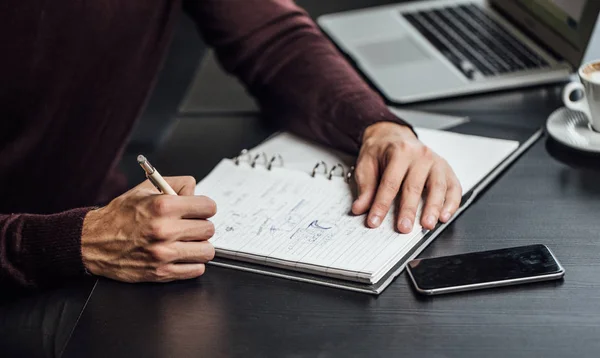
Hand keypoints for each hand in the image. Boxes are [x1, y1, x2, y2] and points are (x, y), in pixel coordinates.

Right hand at [81, 176, 216, 282]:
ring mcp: (164, 253)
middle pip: (209, 229)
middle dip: (202, 226)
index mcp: (163, 206)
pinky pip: (196, 270)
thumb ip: (175, 185)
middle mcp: (165, 230)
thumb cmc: (119, 216)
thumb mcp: (145, 189)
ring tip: (187, 242)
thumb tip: (196, 192)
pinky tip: (181, 255)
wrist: (93, 242)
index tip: (200, 211)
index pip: (208, 207)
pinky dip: (193, 263)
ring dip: (200, 246)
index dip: (205, 208)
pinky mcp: (162, 272)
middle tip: (190, 226)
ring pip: (207, 251)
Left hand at [351, 122, 461, 232]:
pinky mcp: (446, 169)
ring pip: (437, 187)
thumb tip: (360, 208)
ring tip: (427, 225)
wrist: (393, 135)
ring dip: (433, 208)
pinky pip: (453, 187)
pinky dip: (452, 203)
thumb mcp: (366, 164)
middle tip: (404, 228)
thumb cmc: (381, 151)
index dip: (381, 204)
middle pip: (414, 186)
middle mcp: (420, 155)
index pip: (390, 182)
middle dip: (408, 210)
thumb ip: (365, 187)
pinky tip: (444, 216)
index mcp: (399, 151)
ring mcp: (436, 162)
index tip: (374, 221)